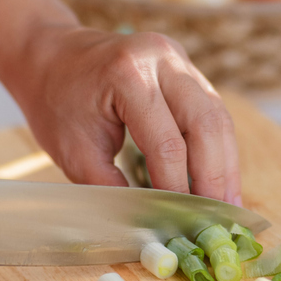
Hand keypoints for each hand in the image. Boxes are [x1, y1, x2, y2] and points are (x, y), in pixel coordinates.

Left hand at [14, 27, 241, 204]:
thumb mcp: (75, 152)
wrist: (51, 56)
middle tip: (219, 218)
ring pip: (218, 116)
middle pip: (207, 124)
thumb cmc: (56, 103)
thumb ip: (113, 187)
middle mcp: (162, 59)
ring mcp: (178, 59)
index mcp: (128, 75)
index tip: (182, 223)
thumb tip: (150, 222)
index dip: (178, 188)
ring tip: (229, 203)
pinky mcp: (186, 68)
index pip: (167, 143)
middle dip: (215, 177)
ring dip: (226, 164)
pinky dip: (218, 146)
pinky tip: (220, 176)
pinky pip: (212, 110)